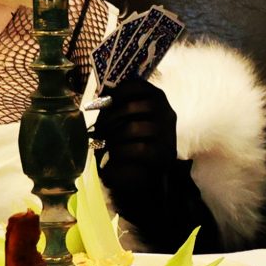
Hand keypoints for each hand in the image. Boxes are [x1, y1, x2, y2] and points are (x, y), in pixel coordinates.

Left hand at [90, 74, 193, 235]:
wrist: (143, 178)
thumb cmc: (130, 143)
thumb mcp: (125, 120)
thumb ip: (117, 107)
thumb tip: (101, 97)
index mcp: (159, 101)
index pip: (140, 86)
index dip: (120, 90)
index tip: (104, 99)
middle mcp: (167, 115)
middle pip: (137, 106)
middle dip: (113, 116)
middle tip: (97, 128)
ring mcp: (168, 135)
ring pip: (135, 127)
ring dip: (114, 136)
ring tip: (104, 144)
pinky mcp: (163, 155)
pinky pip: (139, 149)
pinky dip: (121, 152)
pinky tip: (112, 156)